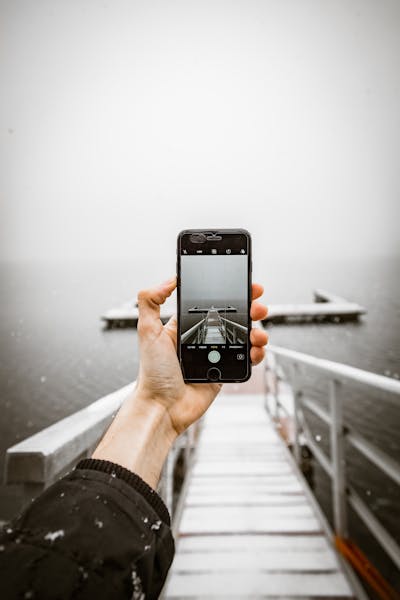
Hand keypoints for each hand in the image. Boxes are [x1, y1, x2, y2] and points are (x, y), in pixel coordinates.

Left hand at [135, 277, 267, 437]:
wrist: (163, 407)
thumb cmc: (152, 374)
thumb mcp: (147, 331)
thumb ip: (151, 301)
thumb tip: (168, 280)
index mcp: (186, 326)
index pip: (212, 303)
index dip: (229, 293)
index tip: (243, 285)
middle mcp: (202, 338)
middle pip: (233, 318)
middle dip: (250, 309)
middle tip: (258, 307)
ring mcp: (215, 355)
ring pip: (244, 337)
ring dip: (257, 331)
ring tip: (258, 333)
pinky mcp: (225, 371)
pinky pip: (246, 359)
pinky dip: (256, 353)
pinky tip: (255, 351)